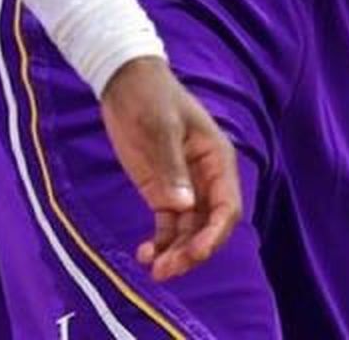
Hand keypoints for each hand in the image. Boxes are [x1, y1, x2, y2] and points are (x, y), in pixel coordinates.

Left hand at [100, 55, 241, 280]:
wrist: (122, 79)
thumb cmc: (149, 95)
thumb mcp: (159, 126)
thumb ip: (170, 166)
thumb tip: (183, 206)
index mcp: (216, 159)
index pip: (226, 207)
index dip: (214, 235)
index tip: (195, 253)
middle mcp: (205, 179)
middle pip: (208, 226)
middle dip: (192, 251)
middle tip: (167, 268)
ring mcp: (184, 187)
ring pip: (189, 231)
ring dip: (176, 253)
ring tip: (154, 269)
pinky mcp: (161, 190)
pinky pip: (168, 225)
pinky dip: (161, 242)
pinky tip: (145, 254)